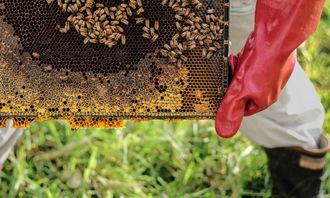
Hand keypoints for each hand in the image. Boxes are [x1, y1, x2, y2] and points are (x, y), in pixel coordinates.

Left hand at [215, 0, 325, 137]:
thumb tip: (223, 132)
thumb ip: (230, 109)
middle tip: (230, 72)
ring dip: (237, 69)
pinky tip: (241, 54)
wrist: (274, 38)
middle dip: (233, 82)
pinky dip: (243, 59)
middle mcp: (269, 89)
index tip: (224, 91)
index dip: (230, 100)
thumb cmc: (259, 67)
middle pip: (242, 91)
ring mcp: (270, 74)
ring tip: (236, 62)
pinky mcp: (269, 60)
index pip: (242, 109)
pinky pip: (251, 63)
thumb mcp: (239, 91)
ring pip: (245, 76)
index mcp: (264, 101)